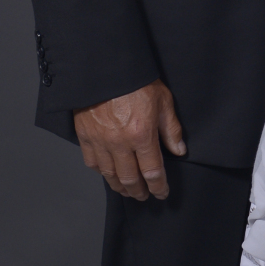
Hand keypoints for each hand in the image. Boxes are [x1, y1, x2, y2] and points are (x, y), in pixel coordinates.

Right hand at [74, 79, 185, 200]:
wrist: (106, 69)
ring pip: (109, 174)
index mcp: (142, 135)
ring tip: (128, 191)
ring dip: (120, 186)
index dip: (159, 186)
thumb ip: (171, 129)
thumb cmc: (138, 82)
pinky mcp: (85, 137)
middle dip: (139, 191)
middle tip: (144, 197)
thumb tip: (179, 151)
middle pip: (130, 178)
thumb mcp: (164, 101)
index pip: (153, 171)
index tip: (162, 193)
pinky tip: (108, 175)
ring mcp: (100, 142)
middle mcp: (119, 143)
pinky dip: (101, 172)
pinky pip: (92, 163)